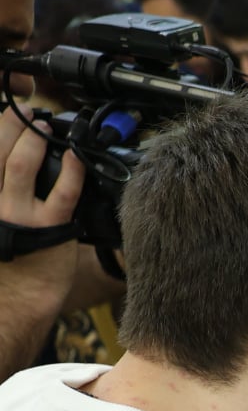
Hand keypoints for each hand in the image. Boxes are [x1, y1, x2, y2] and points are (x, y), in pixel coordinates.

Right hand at [0, 108, 84, 315]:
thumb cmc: (7, 261)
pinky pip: (63, 191)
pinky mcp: (49, 227)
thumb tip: (11, 156)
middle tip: (23, 110)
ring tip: (44, 126)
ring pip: (20, 163)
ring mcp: (18, 214)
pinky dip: (72, 169)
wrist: (18, 300)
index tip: (1, 110)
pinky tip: (76, 155)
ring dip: (33, 137)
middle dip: (8, 122)